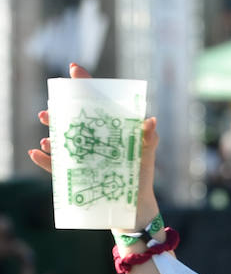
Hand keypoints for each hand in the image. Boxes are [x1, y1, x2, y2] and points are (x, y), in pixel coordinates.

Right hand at [28, 64, 160, 229]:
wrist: (135, 204)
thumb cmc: (141, 174)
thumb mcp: (146, 153)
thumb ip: (149, 137)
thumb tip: (150, 120)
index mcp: (107, 128)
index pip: (95, 102)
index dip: (84, 84)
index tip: (74, 69)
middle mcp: (90, 139)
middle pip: (70, 120)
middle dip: (57, 113)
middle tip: (48, 112)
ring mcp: (81, 156)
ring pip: (60, 141)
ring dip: (50, 135)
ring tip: (47, 135)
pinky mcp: (75, 175)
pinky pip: (55, 167)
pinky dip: (45, 160)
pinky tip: (37, 152)